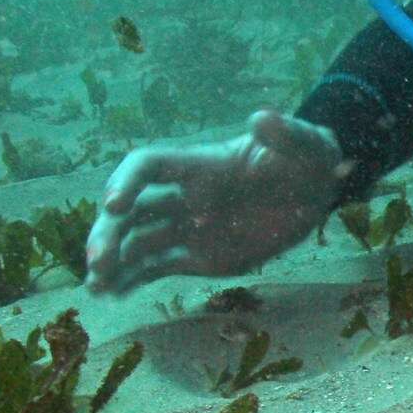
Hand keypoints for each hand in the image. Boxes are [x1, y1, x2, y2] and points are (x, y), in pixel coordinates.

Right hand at [84, 109, 346, 294]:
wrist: (316, 193)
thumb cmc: (308, 159)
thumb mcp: (307, 145)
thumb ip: (286, 134)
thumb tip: (262, 118)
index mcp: (202, 166)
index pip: (149, 167)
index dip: (126, 182)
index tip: (113, 206)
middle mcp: (185, 197)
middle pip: (131, 211)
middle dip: (109, 234)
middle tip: (97, 263)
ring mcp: (188, 227)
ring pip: (137, 242)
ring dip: (112, 262)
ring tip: (95, 287)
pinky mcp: (199, 255)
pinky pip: (157, 266)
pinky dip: (133, 279)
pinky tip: (111, 294)